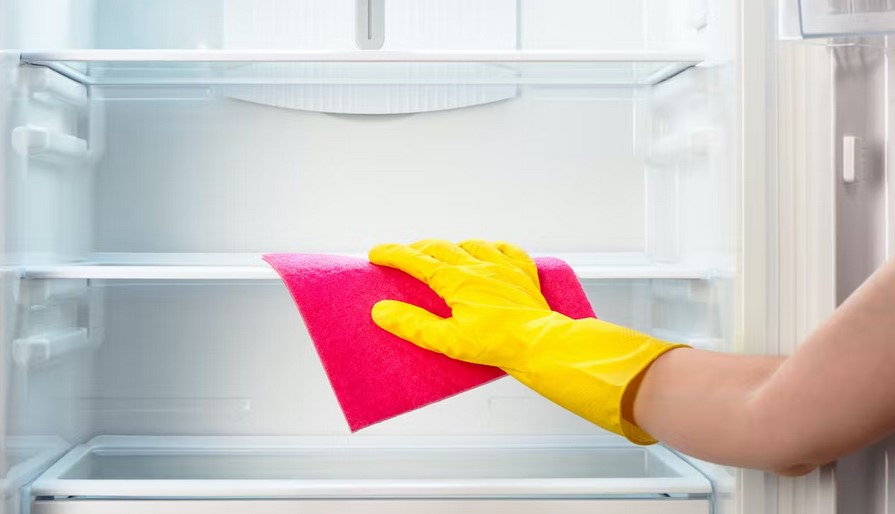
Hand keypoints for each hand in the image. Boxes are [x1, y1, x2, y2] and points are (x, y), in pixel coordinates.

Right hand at [369, 239, 565, 372]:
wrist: (540, 343)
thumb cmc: (497, 344)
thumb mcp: (447, 340)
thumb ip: (413, 325)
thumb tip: (382, 312)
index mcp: (457, 280)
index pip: (416, 260)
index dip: (393, 255)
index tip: (376, 253)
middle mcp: (479, 265)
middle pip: (440, 247)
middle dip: (417, 249)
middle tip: (404, 256)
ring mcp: (503, 267)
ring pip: (472, 245)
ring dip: (453, 247)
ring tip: (444, 254)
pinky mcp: (524, 274)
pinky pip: (508, 250)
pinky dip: (494, 248)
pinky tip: (490, 252)